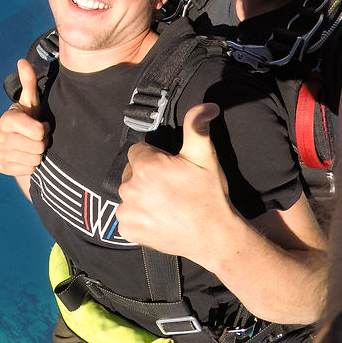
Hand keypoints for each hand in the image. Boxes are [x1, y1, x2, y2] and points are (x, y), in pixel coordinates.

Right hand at [0, 59, 49, 176]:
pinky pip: (26, 171)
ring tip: (32, 146)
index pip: (38, 132)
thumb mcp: (33, 101)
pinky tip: (26, 157)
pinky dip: (30, 166)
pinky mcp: (0, 166)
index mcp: (7, 118)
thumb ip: (29, 82)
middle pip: (38, 147)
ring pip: (34, 160)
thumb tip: (22, 61)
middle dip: (43, 143)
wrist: (21, 143)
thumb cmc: (31, 118)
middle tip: (38, 138)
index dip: (44, 130)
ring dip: (38, 155)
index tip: (42, 125)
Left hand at [117, 103, 233, 263]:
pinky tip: (158, 218)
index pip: (138, 151)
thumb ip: (197, 127)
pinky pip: (126, 216)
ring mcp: (127, 211)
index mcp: (145, 166)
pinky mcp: (128, 230)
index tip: (170, 169)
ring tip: (166, 203)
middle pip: (131, 172)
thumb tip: (206, 105)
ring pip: (129, 193)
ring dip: (141, 196)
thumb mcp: (205, 157)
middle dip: (146, 176)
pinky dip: (138, 216)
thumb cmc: (209, 196)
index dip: (155, 158)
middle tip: (170, 187)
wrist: (214, 236)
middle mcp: (130, 188)